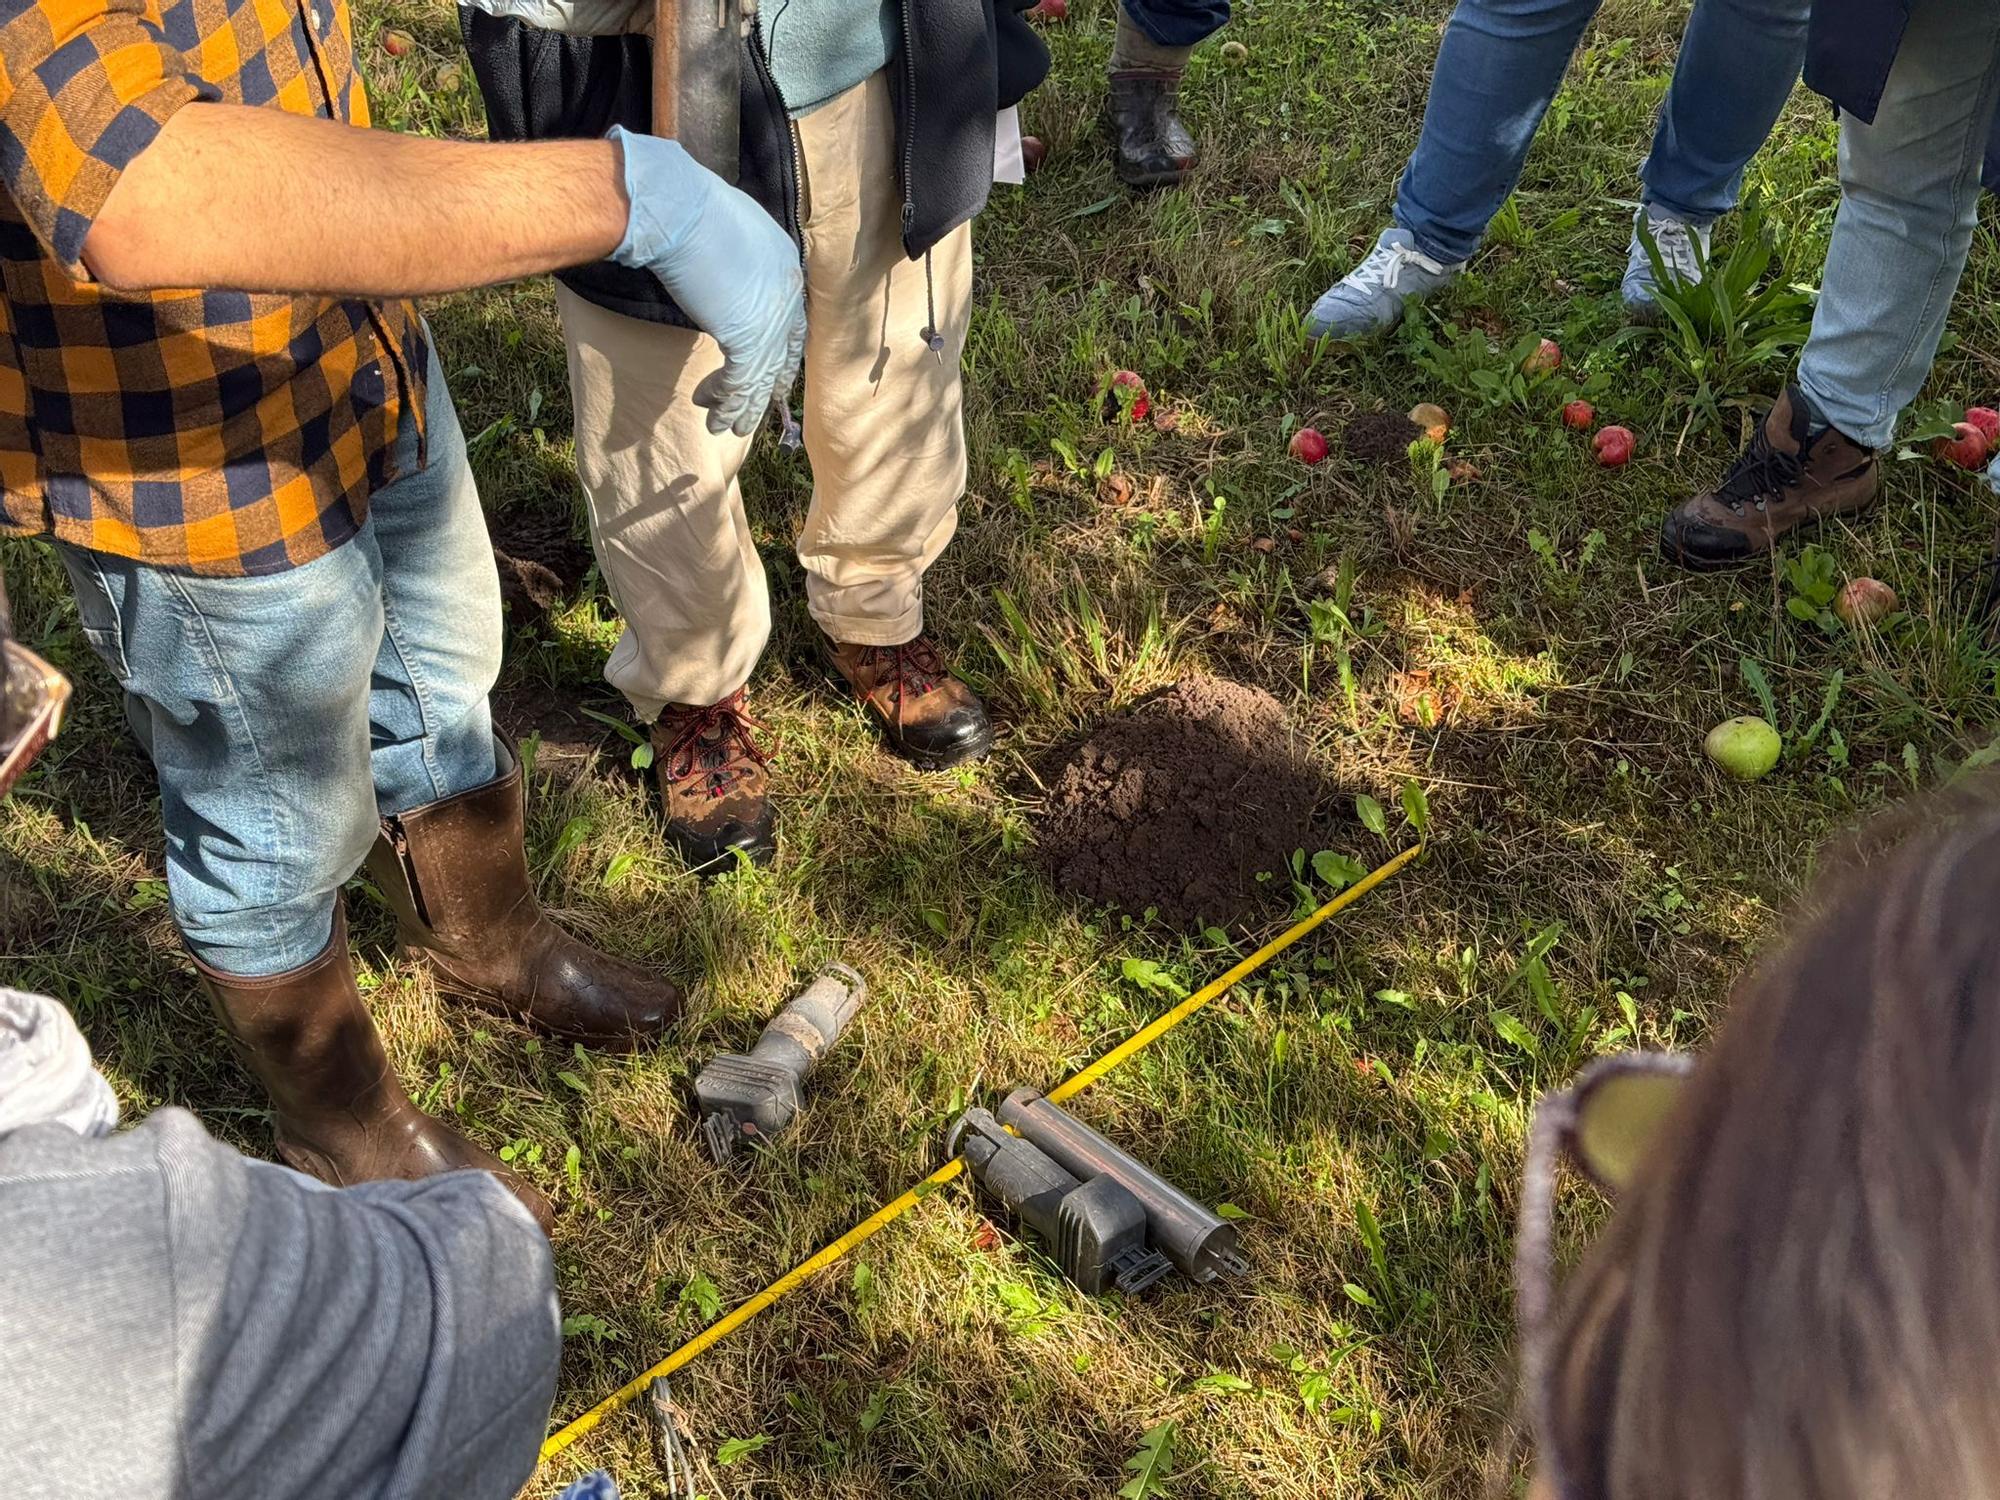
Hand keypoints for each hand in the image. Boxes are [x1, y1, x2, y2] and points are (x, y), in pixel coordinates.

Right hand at [606, 127, 805, 436]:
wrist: (678, 209)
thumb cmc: (688, 206)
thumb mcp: (725, 229)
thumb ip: (732, 258)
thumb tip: (716, 271)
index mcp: (786, 264)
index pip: (793, 323)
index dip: (781, 355)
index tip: (773, 377)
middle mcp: (788, 294)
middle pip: (782, 356)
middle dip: (764, 390)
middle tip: (750, 414)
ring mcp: (772, 318)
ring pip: (761, 377)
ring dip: (740, 408)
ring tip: (725, 428)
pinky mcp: (748, 338)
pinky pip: (742, 384)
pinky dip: (727, 404)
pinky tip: (714, 419)